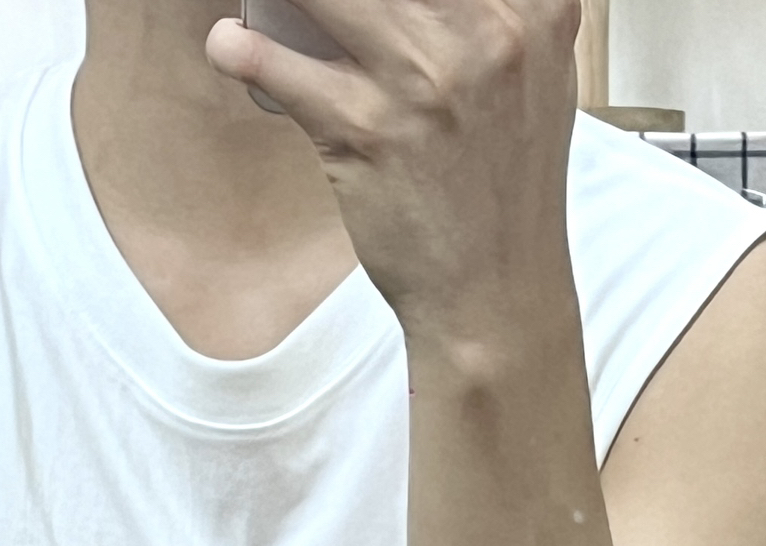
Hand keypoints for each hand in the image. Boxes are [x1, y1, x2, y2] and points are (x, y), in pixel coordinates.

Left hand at [206, 0, 581, 362]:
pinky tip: (229, 45)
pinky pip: (275, 62)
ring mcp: (423, 78)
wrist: (495, 297)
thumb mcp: (534, 77)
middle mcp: (486, 31)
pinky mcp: (366, 129)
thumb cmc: (505, 189)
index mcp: (535, 9)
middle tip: (303, 0)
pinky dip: (238, 48)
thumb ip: (494, 11)